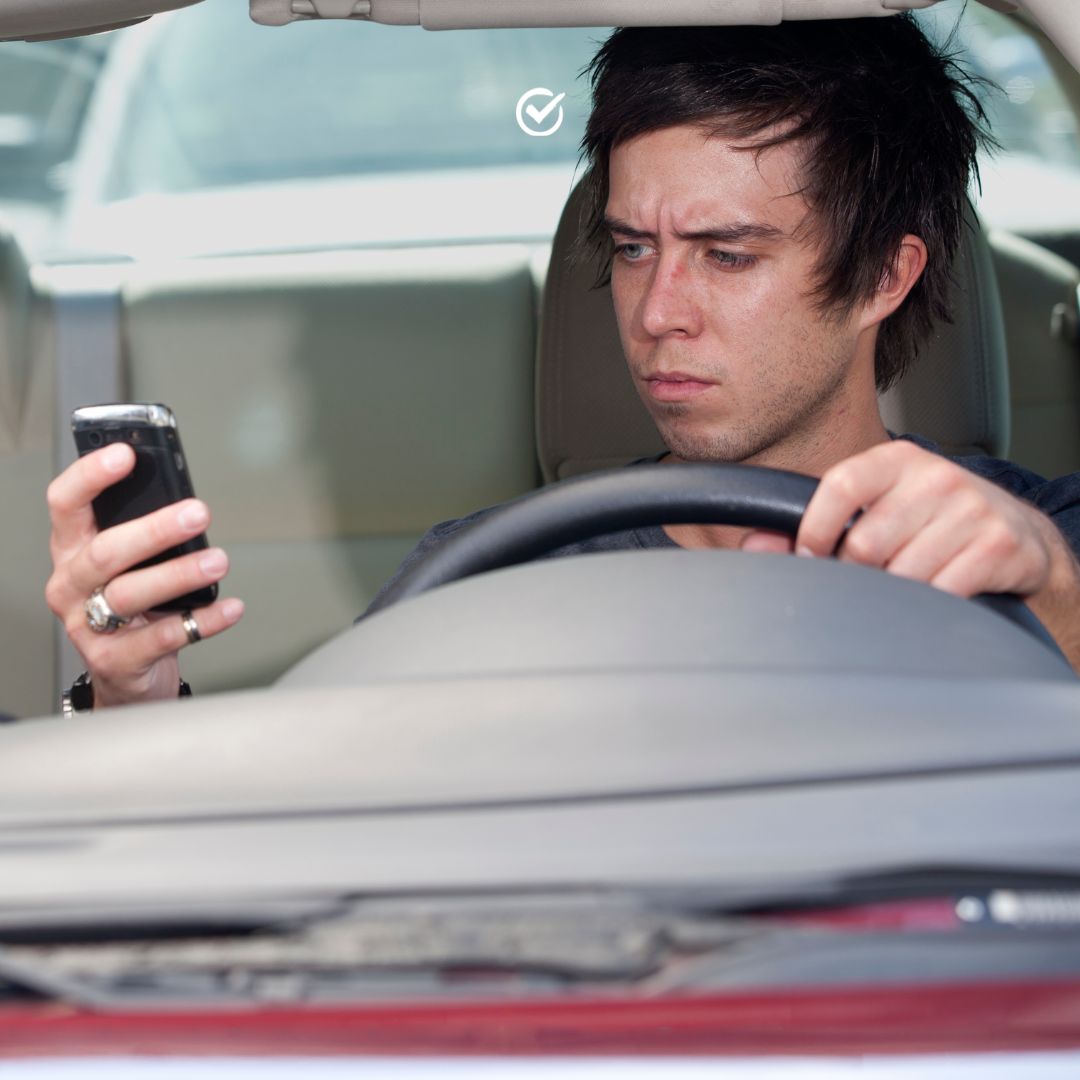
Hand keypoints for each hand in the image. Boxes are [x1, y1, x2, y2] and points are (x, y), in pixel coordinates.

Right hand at [45, 443, 244, 708]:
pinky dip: (202, 621)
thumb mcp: (130, 564)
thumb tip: (188, 503)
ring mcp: (86, 625)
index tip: (125, 455)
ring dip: (179, 574)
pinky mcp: (114, 661)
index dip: (90, 476)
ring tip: (219, 561)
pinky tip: (231, 607)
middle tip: (198, 513)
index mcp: (72, 548)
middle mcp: (71, 584)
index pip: (66, 503)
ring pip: (129, 594)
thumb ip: (144, 532)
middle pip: (105, 551)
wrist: (126, 674)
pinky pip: (161, 638)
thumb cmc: (133, 605)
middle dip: (154, 530)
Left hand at [740, 440, 1079, 667]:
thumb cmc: (928, 522)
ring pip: (901, 574)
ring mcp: (970, 509)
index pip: (839, 486)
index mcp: (894, 460)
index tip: (809, 556)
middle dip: (856, 574)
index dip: (814, 529)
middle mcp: (934, 477)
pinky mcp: (998, 545)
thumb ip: (813, 525)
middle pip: (865, 544)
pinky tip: (935, 594)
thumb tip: (755, 544)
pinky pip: (941, 592)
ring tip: (905, 584)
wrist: (1016, 534)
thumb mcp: (876, 508)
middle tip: (868, 578)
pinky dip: (930, 605)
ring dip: (895, 594)